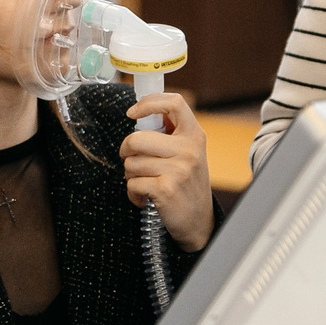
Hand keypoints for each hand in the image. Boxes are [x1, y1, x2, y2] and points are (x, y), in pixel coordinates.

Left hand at [121, 91, 214, 251]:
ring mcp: (178, 170)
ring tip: (145, 181)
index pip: (174, 103)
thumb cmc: (187, 184)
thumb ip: (171, 134)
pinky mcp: (165, 189)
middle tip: (132, 159)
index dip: (149, 102)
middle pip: (137, 139)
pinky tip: (144, 197)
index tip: (133, 112)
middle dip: (126, 151)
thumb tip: (140, 114)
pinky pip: (132, 183)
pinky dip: (133, 193)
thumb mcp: (189, 154)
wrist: (199, 222)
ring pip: (131, 163)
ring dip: (131, 175)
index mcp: (194, 136)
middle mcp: (188, 150)